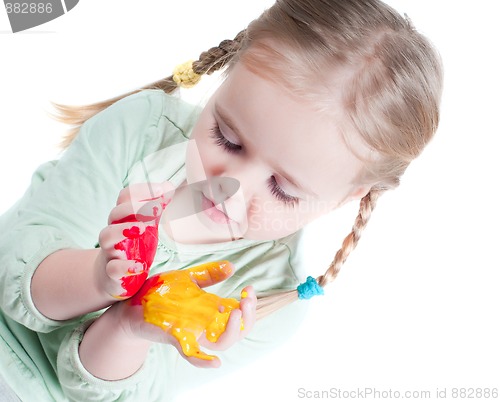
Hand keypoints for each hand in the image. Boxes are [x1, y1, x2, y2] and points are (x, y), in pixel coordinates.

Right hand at [95, 182, 172, 298]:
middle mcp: (114, 231)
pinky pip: (113, 268)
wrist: (112, 276)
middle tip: (154, 209)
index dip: (141, 190)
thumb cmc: (132, 245)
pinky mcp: (112, 271)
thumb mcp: (146, 225)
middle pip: (114, 213)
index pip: (125, 197)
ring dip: (122, 230)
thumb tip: (169, 185)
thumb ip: (157, 207)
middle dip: (132, 208)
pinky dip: (125, 266)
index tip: (162, 189)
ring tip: (142, 229)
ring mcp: (111, 250)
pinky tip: (140, 266)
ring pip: (106, 236)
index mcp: (124, 217)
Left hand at [116, 261, 256, 367]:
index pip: (240, 315)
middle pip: (237, 332)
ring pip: (221, 343)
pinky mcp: (175, 337)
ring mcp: (192, 333)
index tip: (249, 288)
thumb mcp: (188, 279)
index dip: (250, 305)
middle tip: (247, 300)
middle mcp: (206, 324)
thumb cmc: (161, 292)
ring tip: (235, 313)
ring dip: (233, 331)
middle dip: (248, 317)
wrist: (132, 301)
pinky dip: (203, 361)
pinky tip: (216, 362)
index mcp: (211, 311)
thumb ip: (209, 275)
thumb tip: (231, 266)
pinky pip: (191, 355)